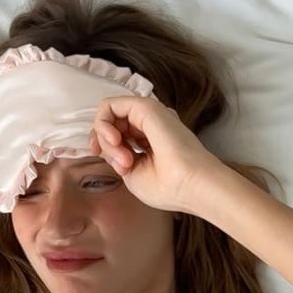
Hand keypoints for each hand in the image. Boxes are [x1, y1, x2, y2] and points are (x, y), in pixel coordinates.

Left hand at [89, 95, 221, 213]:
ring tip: (124, 159)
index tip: (114, 165)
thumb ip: (116, 156)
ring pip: (108, 115)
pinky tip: (115, 141)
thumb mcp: (132, 174)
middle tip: (122, 165)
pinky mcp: (143, 107)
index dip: (105, 147)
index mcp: (148, 139)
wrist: (189, 184)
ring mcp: (146, 114)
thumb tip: (105, 145)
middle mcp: (147, 124)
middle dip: (106, 146)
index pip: (116, 134)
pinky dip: (103, 124)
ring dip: (106, 139)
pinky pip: (109, 106)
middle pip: (110, 124)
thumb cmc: (167, 186)